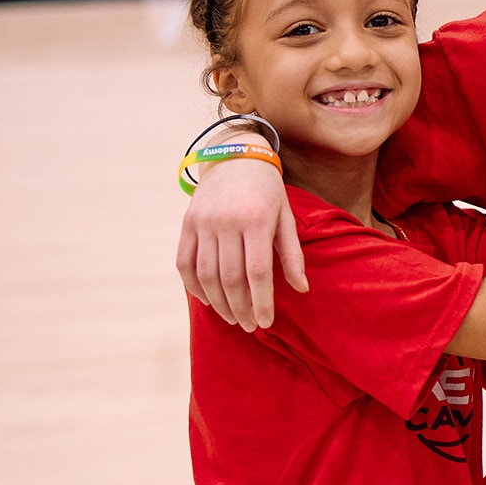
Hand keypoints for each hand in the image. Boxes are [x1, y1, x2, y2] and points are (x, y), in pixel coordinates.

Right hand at [176, 153, 305, 330]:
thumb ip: (293, 254)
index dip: (262, 301)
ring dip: (219, 303)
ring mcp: (202, 223)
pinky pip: (184, 263)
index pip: (258, 272)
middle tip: (251, 326)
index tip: (266, 322)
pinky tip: (208, 301)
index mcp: (255, 221)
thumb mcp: (286, 217)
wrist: (235, 158)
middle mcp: (226, 223)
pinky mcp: (186, 224)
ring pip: (206, 275)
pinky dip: (193, 286)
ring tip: (233, 318)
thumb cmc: (268, 192)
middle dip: (241, 308)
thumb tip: (301, 289)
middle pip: (231, 278)